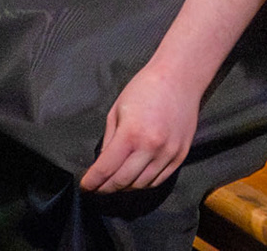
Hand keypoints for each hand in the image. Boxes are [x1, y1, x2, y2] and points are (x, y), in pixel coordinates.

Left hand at [80, 63, 201, 192]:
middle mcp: (150, 147)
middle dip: (106, 188)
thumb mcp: (117, 110)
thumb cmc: (144, 89)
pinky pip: (159, 180)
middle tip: (98, 188)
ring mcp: (167, 154)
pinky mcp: (180, 156)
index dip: (93, 181)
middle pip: (123, 182)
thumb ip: (109, 140)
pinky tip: (135, 179)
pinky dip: (144, 183)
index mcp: (130, 134)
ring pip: (141, 185)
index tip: (85, 186)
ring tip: (116, 183)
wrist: (179, 78)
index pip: (106, 169)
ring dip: (125, 188)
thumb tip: (102, 165)